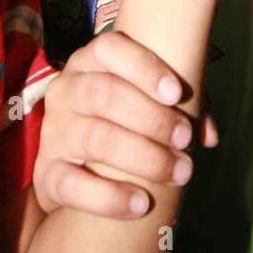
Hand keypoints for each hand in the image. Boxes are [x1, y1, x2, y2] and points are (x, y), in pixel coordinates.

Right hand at [33, 31, 215, 216]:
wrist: (75, 168)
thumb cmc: (124, 123)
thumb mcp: (150, 103)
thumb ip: (182, 107)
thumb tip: (207, 134)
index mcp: (88, 63)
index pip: (108, 48)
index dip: (144, 67)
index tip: (177, 92)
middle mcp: (65, 91)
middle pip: (105, 94)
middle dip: (153, 118)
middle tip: (185, 139)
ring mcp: (53, 132)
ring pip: (96, 138)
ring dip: (145, 157)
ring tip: (179, 172)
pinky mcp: (45, 173)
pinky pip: (73, 185)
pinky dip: (111, 197)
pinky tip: (141, 203)